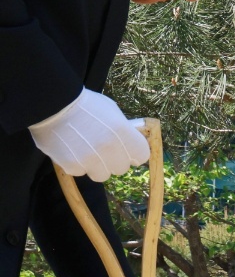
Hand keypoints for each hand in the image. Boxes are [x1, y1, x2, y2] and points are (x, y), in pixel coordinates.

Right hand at [28, 89, 147, 182]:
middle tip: (101, 148)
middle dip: (113, 160)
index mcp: (124, 134)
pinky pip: (80, 171)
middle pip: (121, 168)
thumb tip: (130, 143)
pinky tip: (69, 148)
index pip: (141, 156)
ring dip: (95, 165)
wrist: (52, 101)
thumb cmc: (85, 103)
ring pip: (101, 175)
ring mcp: (91, 160)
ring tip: (84, 149)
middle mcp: (110, 149)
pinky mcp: (73, 166)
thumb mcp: (112, 111)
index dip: (133, 153)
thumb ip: (124, 130)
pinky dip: (75, 163)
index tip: (126, 150)